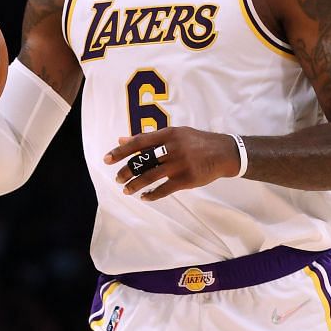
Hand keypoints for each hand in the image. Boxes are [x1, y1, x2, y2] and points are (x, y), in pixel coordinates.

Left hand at [103, 125, 239, 201]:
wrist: (224, 153)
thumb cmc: (197, 142)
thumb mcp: (174, 134)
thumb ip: (149, 138)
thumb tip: (122, 139)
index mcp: (168, 134)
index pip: (138, 142)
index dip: (121, 151)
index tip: (107, 159)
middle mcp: (172, 148)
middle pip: (142, 161)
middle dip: (126, 172)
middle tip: (117, 179)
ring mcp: (180, 164)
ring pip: (150, 177)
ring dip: (135, 185)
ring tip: (126, 190)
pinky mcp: (187, 179)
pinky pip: (164, 189)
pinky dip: (152, 195)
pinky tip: (145, 197)